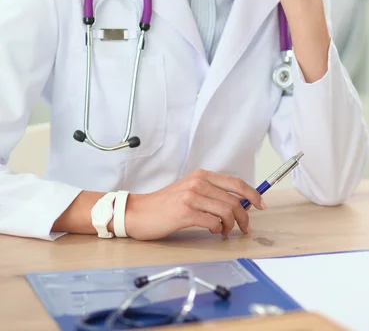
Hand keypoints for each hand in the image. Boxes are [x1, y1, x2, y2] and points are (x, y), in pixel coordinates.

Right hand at [124, 169, 265, 239]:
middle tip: (245, 228)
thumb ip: (210, 193)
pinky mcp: (185, 212)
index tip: (260, 205)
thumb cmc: (165, 204)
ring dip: (231, 226)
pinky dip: (217, 230)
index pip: (235, 183)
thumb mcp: (189, 190)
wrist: (139, 212)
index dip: (252, 194)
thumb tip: (237, 204)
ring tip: (225, 231)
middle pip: (234, 200)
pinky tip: (212, 231)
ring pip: (226, 211)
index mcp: (201, 175)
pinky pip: (213, 223)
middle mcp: (198, 182)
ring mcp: (192, 196)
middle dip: (244, 217)